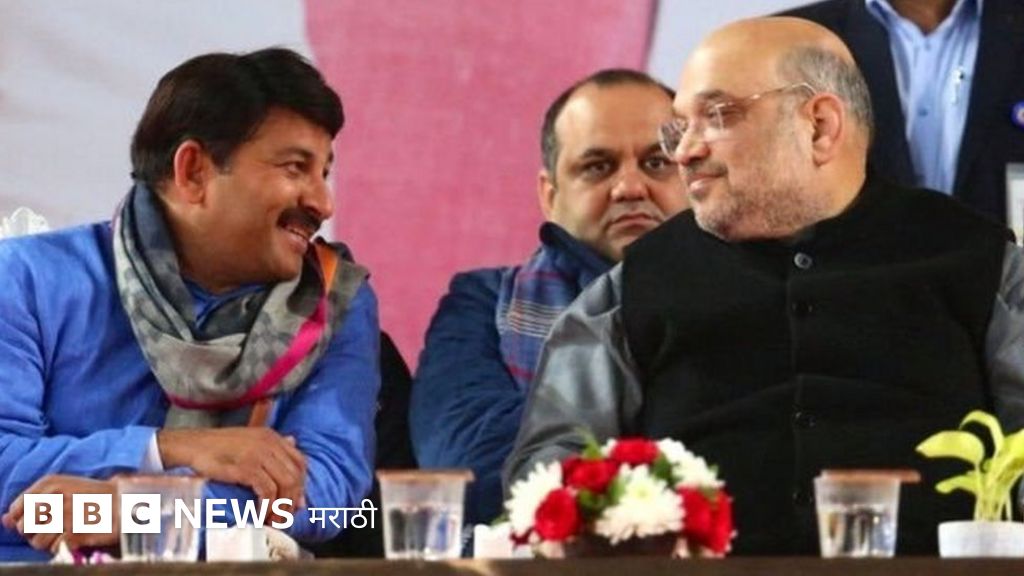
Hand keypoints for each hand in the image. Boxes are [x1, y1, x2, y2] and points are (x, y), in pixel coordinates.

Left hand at [2, 475, 117, 552]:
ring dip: (48, 541)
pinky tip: (74, 537)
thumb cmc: (91, 495)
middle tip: (54, 527)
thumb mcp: (61, 489)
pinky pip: (54, 548)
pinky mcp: (76, 532)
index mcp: (50, 483)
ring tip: (65, 532)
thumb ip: (30, 502)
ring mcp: (65, 516)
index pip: (16, 509)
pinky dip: (62, 546)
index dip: (23, 519)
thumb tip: (4, 520)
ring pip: (36, 542)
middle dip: (35, 532)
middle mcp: (55, 497)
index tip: (38, 520)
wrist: (125, 501)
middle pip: (24, 527)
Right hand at [158, 427, 306, 521]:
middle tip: (284, 516)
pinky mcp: (247, 467)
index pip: (301, 462)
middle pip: (296, 475)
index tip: (295, 502)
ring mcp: (259, 454)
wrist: (192, 445)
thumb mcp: (250, 442)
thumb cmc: (218, 448)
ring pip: (286, 484)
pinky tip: (261, 514)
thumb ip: (273, 450)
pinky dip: (268, 506)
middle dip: (293, 500)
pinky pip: (268, 491)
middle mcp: (270, 443)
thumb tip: (298, 469)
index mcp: (272, 437)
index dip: (301, 484)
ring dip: (282, 506)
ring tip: (273, 519)